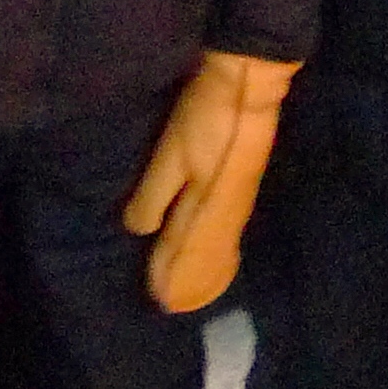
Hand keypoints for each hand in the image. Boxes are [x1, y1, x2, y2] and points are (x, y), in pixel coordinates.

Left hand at [122, 51, 299, 312]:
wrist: (249, 85)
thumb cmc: (204, 119)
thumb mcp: (171, 155)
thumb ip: (154, 196)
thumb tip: (138, 231)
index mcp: (205, 211)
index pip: (182, 255)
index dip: (167, 275)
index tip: (157, 299)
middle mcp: (225, 215)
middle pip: (206, 259)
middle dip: (189, 282)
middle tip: (171, 303)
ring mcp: (238, 202)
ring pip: (219, 249)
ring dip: (204, 271)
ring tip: (193, 290)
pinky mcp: (244, 188)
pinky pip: (227, 234)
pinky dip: (218, 254)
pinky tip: (215, 254)